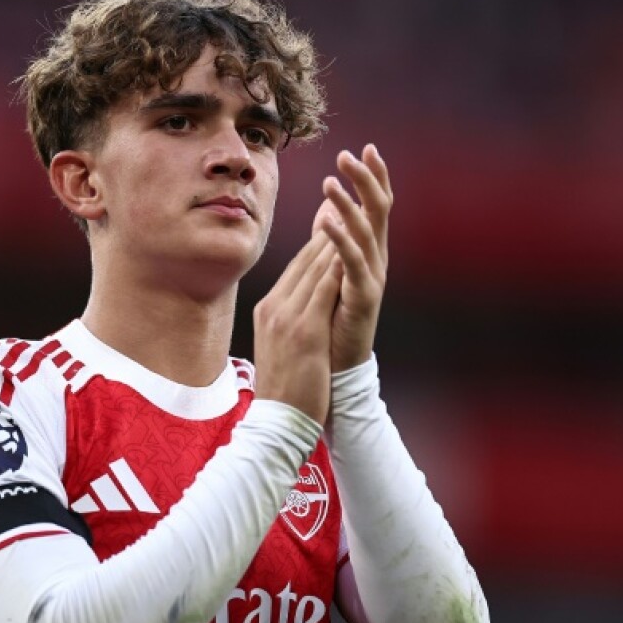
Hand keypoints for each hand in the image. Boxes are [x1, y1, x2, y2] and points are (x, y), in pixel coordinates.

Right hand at [253, 232, 343, 425]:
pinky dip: (338, 265)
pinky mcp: (304, 330)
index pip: (295, 268)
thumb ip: (288, 323)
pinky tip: (353, 248)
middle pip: (304, 260)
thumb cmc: (285, 391)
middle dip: (327, 229)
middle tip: (344, 200)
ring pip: (314, 268)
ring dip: (335, 238)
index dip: (316, 241)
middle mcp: (274, 307)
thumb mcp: (280, 348)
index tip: (332, 218)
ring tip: (353, 213)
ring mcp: (287, 317)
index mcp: (268, 310)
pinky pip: (324, 289)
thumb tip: (300, 311)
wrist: (278, 421)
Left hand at [314, 144, 391, 371]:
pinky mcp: (363, 297)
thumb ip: (332, 236)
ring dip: (348, 205)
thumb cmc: (333, 317)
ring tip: (330, 182)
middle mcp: (376, 259)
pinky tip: (325, 221)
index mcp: (368, 250)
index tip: (365, 147)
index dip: (373, 177)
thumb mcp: (331, 269)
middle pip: (378, 210)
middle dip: (365, 181)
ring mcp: (372, 277)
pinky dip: (340, 239)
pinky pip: (351, 263)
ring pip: (365, 232)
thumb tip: (328, 202)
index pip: (376, 205)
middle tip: (348, 155)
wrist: (338, 364)